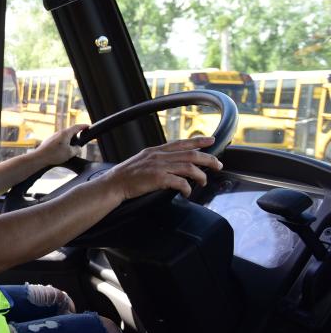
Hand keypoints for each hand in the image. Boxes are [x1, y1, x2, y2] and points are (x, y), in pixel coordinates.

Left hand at [34, 124, 88, 166]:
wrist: (40, 157)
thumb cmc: (54, 154)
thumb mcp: (70, 153)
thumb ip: (77, 149)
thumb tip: (78, 148)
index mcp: (65, 133)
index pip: (77, 127)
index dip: (83, 126)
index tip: (88, 126)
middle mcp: (59, 133)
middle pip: (71, 131)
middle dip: (77, 134)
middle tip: (82, 136)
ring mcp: (54, 136)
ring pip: (65, 136)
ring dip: (70, 139)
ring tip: (73, 146)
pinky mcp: (50, 141)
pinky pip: (60, 140)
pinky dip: (64, 143)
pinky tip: (64, 150)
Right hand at [101, 136, 222, 200]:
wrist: (114, 184)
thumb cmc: (127, 175)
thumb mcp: (143, 161)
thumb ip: (158, 159)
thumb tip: (173, 163)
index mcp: (156, 151)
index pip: (181, 143)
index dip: (198, 141)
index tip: (211, 140)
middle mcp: (159, 156)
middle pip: (190, 154)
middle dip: (208, 159)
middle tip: (218, 165)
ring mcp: (159, 166)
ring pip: (188, 167)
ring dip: (200, 175)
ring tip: (204, 182)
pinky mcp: (158, 178)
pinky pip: (180, 182)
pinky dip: (187, 187)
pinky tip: (187, 192)